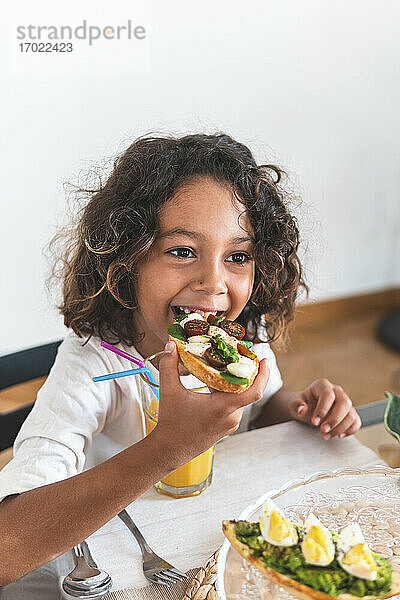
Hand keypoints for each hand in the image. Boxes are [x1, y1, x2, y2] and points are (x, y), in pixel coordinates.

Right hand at [154, 342, 269, 460]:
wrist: (168, 450)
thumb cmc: (171, 424)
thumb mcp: (169, 391)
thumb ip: (169, 365)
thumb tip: (170, 345)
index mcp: (223, 407)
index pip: (254, 391)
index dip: (263, 375)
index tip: (264, 360)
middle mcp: (231, 416)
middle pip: (246, 390)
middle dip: (243, 372)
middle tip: (237, 355)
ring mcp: (229, 423)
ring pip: (239, 398)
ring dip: (234, 383)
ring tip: (223, 366)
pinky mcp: (225, 427)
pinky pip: (233, 406)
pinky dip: (228, 393)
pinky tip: (214, 384)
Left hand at [289, 378, 360, 438]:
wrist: (306, 409)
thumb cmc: (301, 404)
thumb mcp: (294, 404)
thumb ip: (297, 406)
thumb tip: (303, 410)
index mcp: (322, 385)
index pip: (328, 394)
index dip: (323, 409)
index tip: (314, 422)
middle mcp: (336, 391)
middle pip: (344, 403)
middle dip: (334, 419)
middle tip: (323, 430)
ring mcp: (345, 402)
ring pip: (351, 414)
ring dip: (340, 428)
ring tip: (325, 436)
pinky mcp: (349, 413)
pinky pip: (356, 421)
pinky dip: (350, 430)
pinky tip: (339, 435)